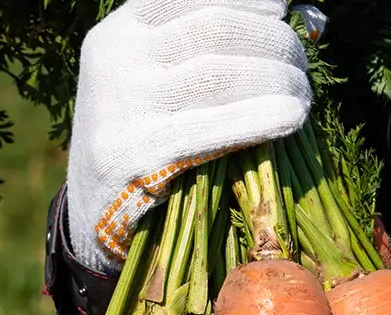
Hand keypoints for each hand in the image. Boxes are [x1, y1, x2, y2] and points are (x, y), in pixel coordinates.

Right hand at [65, 0, 312, 273]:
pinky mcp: (137, 156)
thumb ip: (189, 54)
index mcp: (119, 33)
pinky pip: (212, 128)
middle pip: (214, 28)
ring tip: (302, 94)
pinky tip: (292, 117)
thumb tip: (273, 21)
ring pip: (219, 73)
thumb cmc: (136, 146)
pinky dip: (261, 117)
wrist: (88, 218)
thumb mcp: (146, 85)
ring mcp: (123, 108)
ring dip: (276, 79)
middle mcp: (117, 60)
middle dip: (271, 41)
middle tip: (300, 63)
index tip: (281, 10)